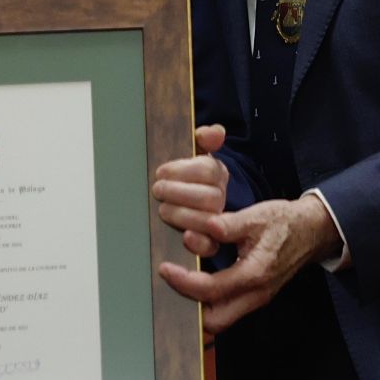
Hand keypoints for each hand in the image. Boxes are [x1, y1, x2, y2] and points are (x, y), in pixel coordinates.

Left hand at [151, 124, 230, 257]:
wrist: (181, 197)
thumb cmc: (184, 175)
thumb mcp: (192, 152)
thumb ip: (203, 139)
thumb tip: (215, 132)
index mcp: (217, 173)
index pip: (208, 170)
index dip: (183, 171)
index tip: (161, 172)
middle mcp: (221, 197)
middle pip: (210, 197)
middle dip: (179, 193)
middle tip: (158, 190)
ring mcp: (217, 221)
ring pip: (209, 221)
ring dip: (182, 215)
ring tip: (162, 209)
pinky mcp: (209, 242)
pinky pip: (210, 247)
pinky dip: (198, 243)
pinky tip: (183, 237)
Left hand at [157, 194, 341, 334]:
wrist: (312, 230)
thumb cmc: (285, 222)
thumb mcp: (257, 216)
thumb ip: (227, 225)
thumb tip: (200, 230)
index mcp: (255, 274)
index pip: (210, 290)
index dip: (183, 282)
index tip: (165, 268)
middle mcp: (257, 294)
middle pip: (216, 321)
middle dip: (190, 306)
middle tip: (172, 281)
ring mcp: (258, 298)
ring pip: (222, 319)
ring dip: (200, 306)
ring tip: (182, 282)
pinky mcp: (258, 295)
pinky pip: (230, 309)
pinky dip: (211, 301)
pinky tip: (199, 281)